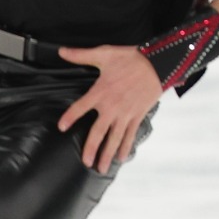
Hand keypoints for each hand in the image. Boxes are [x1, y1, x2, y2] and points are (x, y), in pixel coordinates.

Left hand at [56, 45, 162, 172]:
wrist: (157, 64)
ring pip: (114, 138)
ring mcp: (125, 114)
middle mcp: (112, 107)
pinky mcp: (137, 115)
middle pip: (98, 132)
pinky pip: (130, 135)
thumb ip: (81, 55)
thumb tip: (61, 51)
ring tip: (101, 168)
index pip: (80, 107)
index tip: (62, 127)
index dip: (70, 117)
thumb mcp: (104, 53)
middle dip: (90, 149)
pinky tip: (121, 158)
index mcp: (101, 92)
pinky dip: (126, 147)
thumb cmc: (130, 58)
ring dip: (107, 154)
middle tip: (85, 162)